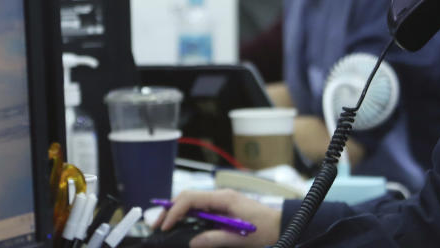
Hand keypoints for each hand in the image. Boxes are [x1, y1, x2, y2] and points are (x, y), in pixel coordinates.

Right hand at [157, 189, 282, 247]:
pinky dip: (187, 216)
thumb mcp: (240, 238)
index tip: (165, 227)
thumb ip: (215, 238)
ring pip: (192, 202)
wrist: (282, 225)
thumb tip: (192, 242)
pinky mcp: (222, 208)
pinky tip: (181, 226)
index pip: (191, 198)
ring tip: (165, 227)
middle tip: (157, 227)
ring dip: (177, 213)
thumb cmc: (265, 230)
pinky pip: (200, 209)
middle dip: (170, 210)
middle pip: (188, 197)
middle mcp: (220, 196)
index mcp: (224, 198)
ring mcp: (221, 201)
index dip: (175, 211)